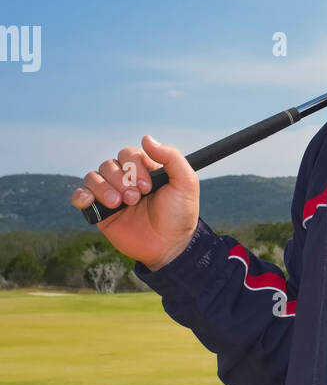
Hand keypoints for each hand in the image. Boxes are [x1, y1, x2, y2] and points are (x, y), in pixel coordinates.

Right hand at [71, 135, 199, 270]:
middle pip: (109, 165)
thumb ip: (171, 157)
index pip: (128, 154)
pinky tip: (89, 201)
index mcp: (144, 169)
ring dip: (104, 188)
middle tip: (135, 199)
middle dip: (121, 181)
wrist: (169, 246)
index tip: (148, 187)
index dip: (134, 168)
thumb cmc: (180, 215)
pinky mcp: (100, 212)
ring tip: (119, 204)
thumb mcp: (186, 183)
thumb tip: (146, 138)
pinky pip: (81, 196)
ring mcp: (111, 194)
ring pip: (93, 177)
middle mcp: (126, 179)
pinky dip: (81, 196)